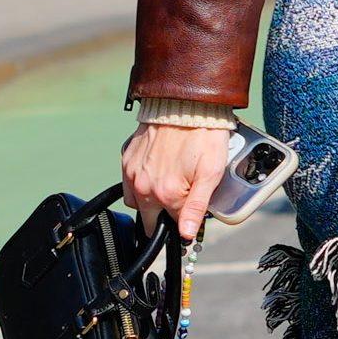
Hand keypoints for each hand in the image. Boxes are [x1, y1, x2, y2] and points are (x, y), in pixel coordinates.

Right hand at [122, 119, 234, 242]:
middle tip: (181, 196)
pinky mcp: (127, 158)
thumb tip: (185, 234)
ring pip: (137, 202)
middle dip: (165, 213)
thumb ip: (196, 208)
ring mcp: (132, 172)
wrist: (186, 104)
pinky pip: (129, 182)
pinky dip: (140, 182)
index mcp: (165, 194)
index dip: (186, 218)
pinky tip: (156, 170)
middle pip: (151, 218)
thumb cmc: (203, 136)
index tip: (193, 208)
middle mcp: (143, 186)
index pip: (174, 224)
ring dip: (150, 200)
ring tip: (168, 183)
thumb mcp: (211, 174)